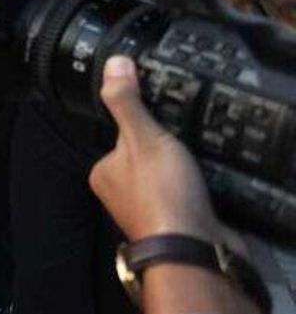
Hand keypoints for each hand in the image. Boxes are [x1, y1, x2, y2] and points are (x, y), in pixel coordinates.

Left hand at [89, 56, 230, 245]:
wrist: (194, 250)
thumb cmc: (161, 193)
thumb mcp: (142, 137)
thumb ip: (127, 102)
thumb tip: (112, 63)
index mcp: (103, 172)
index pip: (118, 138)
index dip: (141, 126)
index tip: (162, 118)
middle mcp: (119, 195)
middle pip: (145, 159)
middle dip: (165, 151)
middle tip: (186, 141)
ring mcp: (150, 212)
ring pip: (167, 179)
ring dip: (184, 171)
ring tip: (198, 161)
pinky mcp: (179, 225)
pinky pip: (187, 197)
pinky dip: (198, 189)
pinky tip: (210, 183)